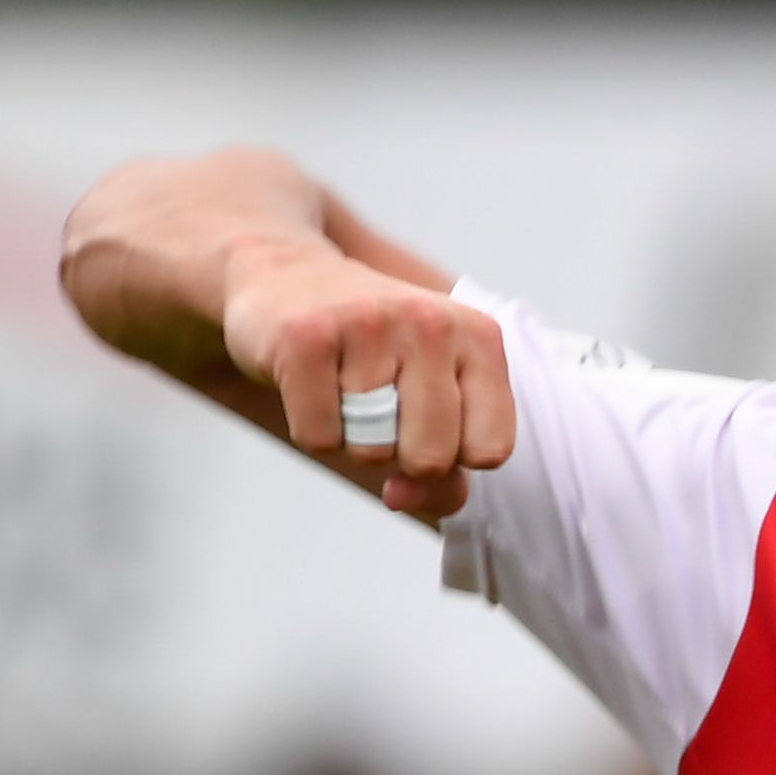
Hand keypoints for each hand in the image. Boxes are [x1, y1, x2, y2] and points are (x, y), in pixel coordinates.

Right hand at [216, 239, 511, 518]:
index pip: (490, 451)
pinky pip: (319, 437)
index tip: (426, 426)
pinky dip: (310, 428)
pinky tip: (309, 381)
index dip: (453, 461)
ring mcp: (369, 323)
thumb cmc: (372, 351)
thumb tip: (404, 497)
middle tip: (377, 406)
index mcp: (480, 338)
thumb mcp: (432, 396)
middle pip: (430, 457)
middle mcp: (432, 322)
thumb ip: (447, 467)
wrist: (284, 277)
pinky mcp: (305, 336)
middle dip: (398, 455)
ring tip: (341, 385)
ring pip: (371, 450)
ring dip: (351, 437)